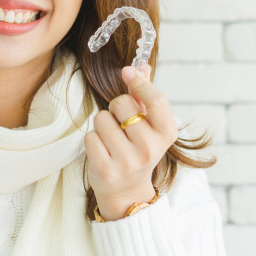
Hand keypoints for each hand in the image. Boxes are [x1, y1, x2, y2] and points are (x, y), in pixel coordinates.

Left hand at [84, 63, 179, 219]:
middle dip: (115, 107)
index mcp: (166, 134)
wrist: (127, 190)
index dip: (140, 83)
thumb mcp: (149, 125)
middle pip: (122, 104)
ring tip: (111, 138)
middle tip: (120, 123)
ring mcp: (127, 161)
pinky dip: (92, 139)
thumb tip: (141, 65)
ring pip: (101, 119)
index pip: (157, 101)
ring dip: (102, 124)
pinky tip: (102, 150)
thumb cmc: (137, 149)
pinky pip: (90, 136)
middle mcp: (150, 149)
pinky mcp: (105, 170)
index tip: (127, 72)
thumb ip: (145, 95)